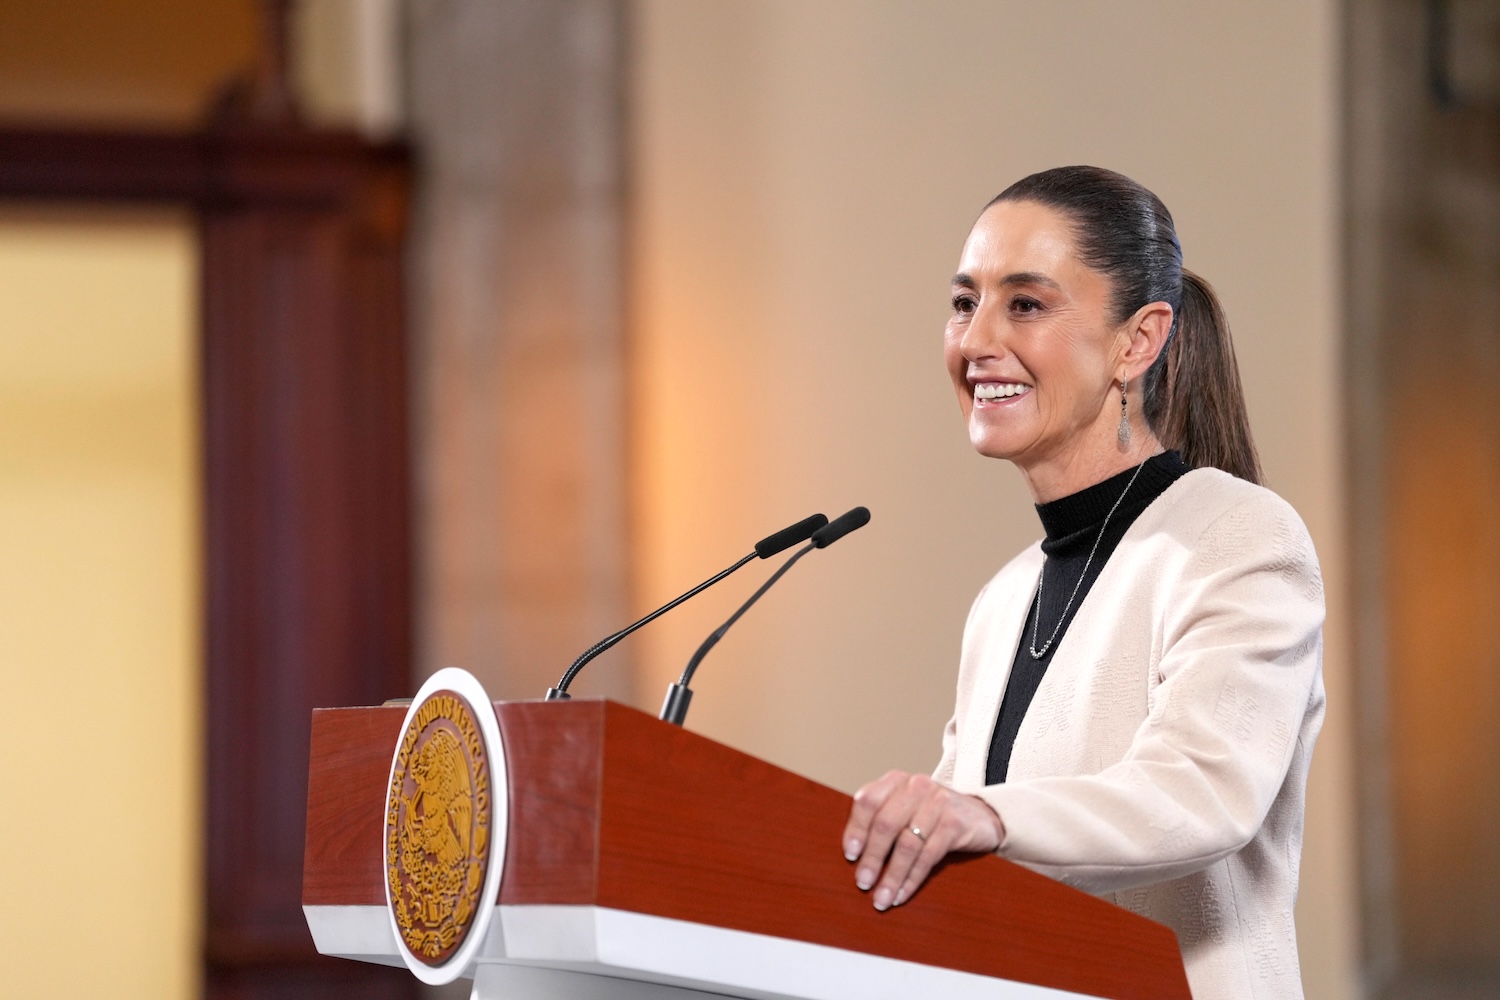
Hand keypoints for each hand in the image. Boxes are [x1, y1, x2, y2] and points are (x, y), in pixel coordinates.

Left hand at [841, 770, 1004, 910]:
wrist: (981, 816)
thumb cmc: (932, 816)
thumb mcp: (906, 808)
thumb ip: (881, 820)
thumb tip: (852, 856)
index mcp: (896, 781)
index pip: (868, 800)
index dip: (856, 828)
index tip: (850, 854)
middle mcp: (916, 787)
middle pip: (886, 824)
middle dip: (872, 857)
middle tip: (863, 882)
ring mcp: (938, 803)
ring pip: (907, 844)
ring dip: (891, 875)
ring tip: (881, 898)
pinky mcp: (955, 824)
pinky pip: (928, 856)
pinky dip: (912, 879)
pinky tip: (902, 894)